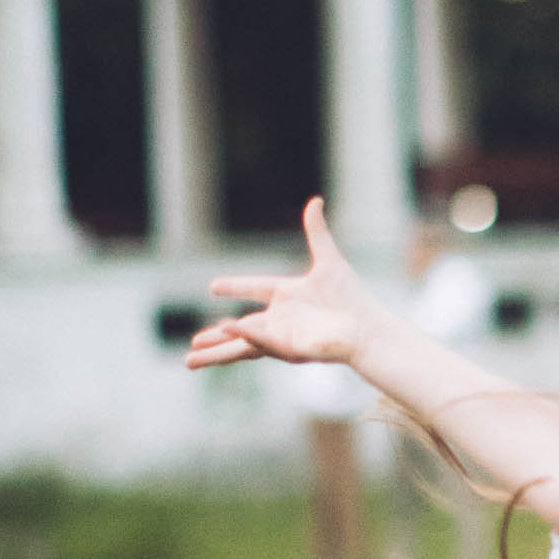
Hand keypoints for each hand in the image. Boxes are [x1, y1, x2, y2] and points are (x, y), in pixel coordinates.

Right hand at [187, 198, 379, 370]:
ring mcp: (283, 336)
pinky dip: (246, 335)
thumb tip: (315, 201)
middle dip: (214, 340)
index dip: (235, 286)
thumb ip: (316, 232)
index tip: (213, 286)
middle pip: (239, 331)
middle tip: (190, 347)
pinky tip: (228, 329)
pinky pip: (263, 341)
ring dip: (218, 348)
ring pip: (243, 345)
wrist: (368, 327)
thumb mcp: (328, 260)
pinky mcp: (289, 348)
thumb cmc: (351, 298)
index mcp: (287, 296)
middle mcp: (281, 320)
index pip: (255, 289)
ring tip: (191, 357)